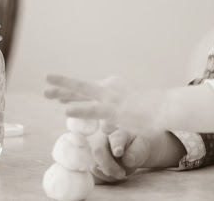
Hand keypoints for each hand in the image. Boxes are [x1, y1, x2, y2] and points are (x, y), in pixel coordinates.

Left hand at [44, 74, 163, 135]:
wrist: (167, 107)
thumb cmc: (152, 111)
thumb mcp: (128, 114)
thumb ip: (113, 121)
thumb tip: (103, 129)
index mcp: (114, 88)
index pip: (89, 90)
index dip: (72, 93)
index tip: (58, 95)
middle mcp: (111, 89)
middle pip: (82, 87)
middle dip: (63, 85)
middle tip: (46, 83)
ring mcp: (113, 98)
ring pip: (84, 93)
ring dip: (65, 93)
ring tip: (47, 93)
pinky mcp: (116, 109)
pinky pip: (94, 110)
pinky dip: (80, 109)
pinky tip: (67, 110)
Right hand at [88, 128, 149, 183]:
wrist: (130, 151)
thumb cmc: (136, 147)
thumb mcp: (141, 147)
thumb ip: (136, 152)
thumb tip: (127, 161)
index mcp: (117, 133)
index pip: (115, 138)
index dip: (116, 145)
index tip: (118, 152)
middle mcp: (102, 139)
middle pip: (98, 151)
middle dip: (109, 166)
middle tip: (122, 175)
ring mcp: (93, 151)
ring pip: (94, 166)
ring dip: (108, 175)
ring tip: (121, 174)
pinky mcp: (90, 163)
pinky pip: (92, 175)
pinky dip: (103, 179)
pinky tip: (112, 176)